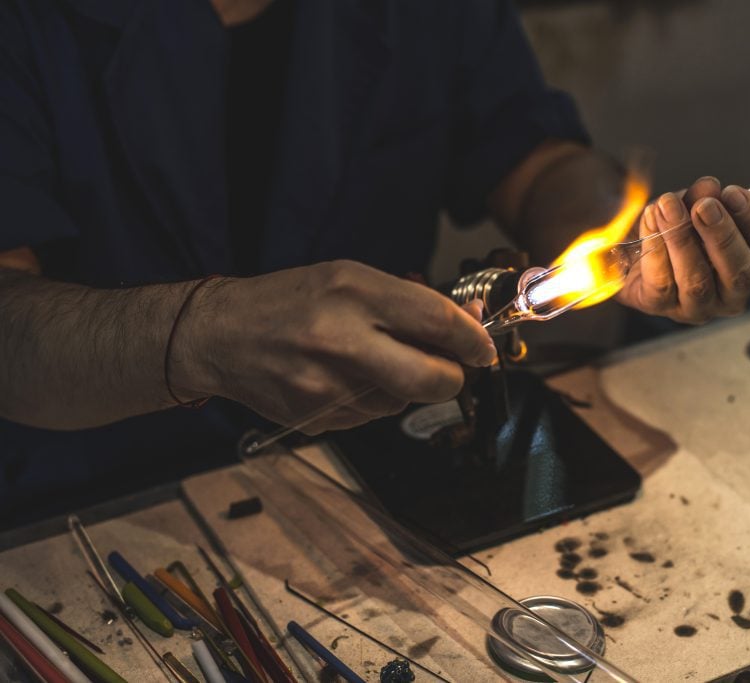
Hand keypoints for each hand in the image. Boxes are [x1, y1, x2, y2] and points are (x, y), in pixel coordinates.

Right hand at [176, 261, 496, 432]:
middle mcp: (340, 340)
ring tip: (372, 360)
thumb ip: (407, 301)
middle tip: (453, 368)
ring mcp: (327, 386)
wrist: (219, 335)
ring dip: (406, 387)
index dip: (473, 338)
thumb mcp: (349, 278)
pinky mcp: (316, 418)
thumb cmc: (289, 300)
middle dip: (453, 377)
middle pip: (431, 378)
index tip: (484, 347)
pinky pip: (371, 417)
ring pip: (403, 402)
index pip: (436, 321)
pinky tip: (345, 378)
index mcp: (352, 293)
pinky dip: (374, 400)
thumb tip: (467, 321)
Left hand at [615, 176, 749, 323]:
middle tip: (704, 206)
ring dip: (683, 240)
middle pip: (740, 272)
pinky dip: (655, 248)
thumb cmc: (674, 229)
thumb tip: (709, 187)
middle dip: (722, 235)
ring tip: (669, 207)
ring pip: (697, 281)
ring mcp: (698, 307)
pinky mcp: (662, 307)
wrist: (633, 251)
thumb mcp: (691, 205)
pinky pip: (662, 282)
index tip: (732, 192)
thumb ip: (702, 197)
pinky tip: (651, 221)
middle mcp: (732, 294)